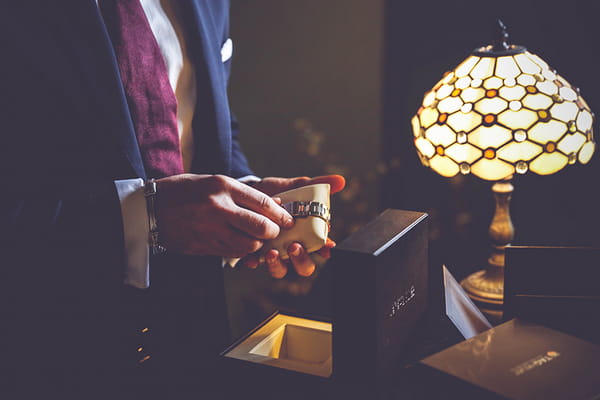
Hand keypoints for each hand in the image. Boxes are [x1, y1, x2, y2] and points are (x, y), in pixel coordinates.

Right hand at [154, 174, 293, 256]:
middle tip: (274, 232)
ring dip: (258, 245)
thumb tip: (273, 205)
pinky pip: (233, 253)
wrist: (149, 208)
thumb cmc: (184, 191)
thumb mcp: (213, 181)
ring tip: (256, 239)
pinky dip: (242, 251)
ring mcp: (210, 229)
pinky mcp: (204, 246)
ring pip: (249, 245)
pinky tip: (240, 244)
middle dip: (273, 232)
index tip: (288, 220)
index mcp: (222, 186)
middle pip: (261, 227)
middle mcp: (218, 207)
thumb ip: (242, 194)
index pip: (263, 203)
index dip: (281, 214)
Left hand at [242, 175, 344, 277]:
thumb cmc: (276, 194)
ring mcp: (273, 253)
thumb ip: (316, 185)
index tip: (326, 246)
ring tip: (272, 252)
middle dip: (302, 260)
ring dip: (278, 264)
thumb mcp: (294, 187)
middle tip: (294, 246)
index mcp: (305, 235)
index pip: (320, 247)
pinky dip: (253, 262)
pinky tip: (251, 259)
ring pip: (281, 270)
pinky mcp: (254, 254)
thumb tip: (340, 181)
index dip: (325, 249)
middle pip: (304, 266)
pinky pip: (255, 264)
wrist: (246, 193)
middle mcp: (291, 248)